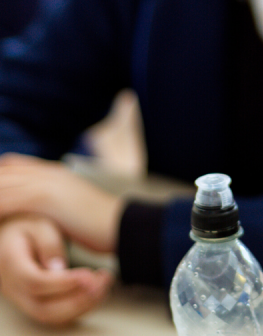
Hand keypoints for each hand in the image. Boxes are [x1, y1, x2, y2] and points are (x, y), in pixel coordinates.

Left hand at [0, 154, 124, 252]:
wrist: (121, 225)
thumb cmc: (100, 224)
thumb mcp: (74, 209)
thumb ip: (55, 203)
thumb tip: (43, 211)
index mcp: (55, 173)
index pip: (12, 165)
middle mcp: (49, 172)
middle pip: (3, 172)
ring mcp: (47, 181)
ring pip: (2, 184)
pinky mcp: (45, 196)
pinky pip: (6, 198)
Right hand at [0, 214, 112, 323]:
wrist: (12, 235)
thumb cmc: (28, 224)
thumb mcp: (39, 224)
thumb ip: (49, 244)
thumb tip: (58, 269)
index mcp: (11, 264)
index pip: (35, 282)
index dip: (64, 282)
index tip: (90, 275)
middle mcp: (13, 288)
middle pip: (43, 307)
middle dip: (77, 299)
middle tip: (103, 282)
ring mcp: (22, 298)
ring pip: (50, 315)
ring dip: (81, 304)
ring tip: (105, 284)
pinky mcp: (34, 301)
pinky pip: (54, 313)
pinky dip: (77, 306)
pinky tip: (97, 291)